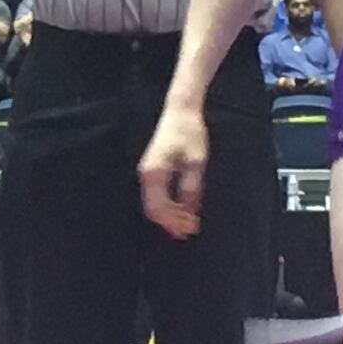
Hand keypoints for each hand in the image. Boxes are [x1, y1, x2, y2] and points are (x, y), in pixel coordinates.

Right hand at [137, 105, 207, 239]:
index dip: (174, 221)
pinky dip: (167, 207)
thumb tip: (190, 214)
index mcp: (155, 173)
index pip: (159, 207)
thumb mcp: (196, 163)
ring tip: (187, 225)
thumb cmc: (190, 134)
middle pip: (154, 210)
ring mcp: (146, 173)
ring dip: (169, 217)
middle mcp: (146, 175)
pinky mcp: (151, 171)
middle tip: (190, 231)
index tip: (191, 228)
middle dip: (171, 223)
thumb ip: (191, 189)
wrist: (180, 112)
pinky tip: (180, 211)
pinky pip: (155, 196)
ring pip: (153, 205)